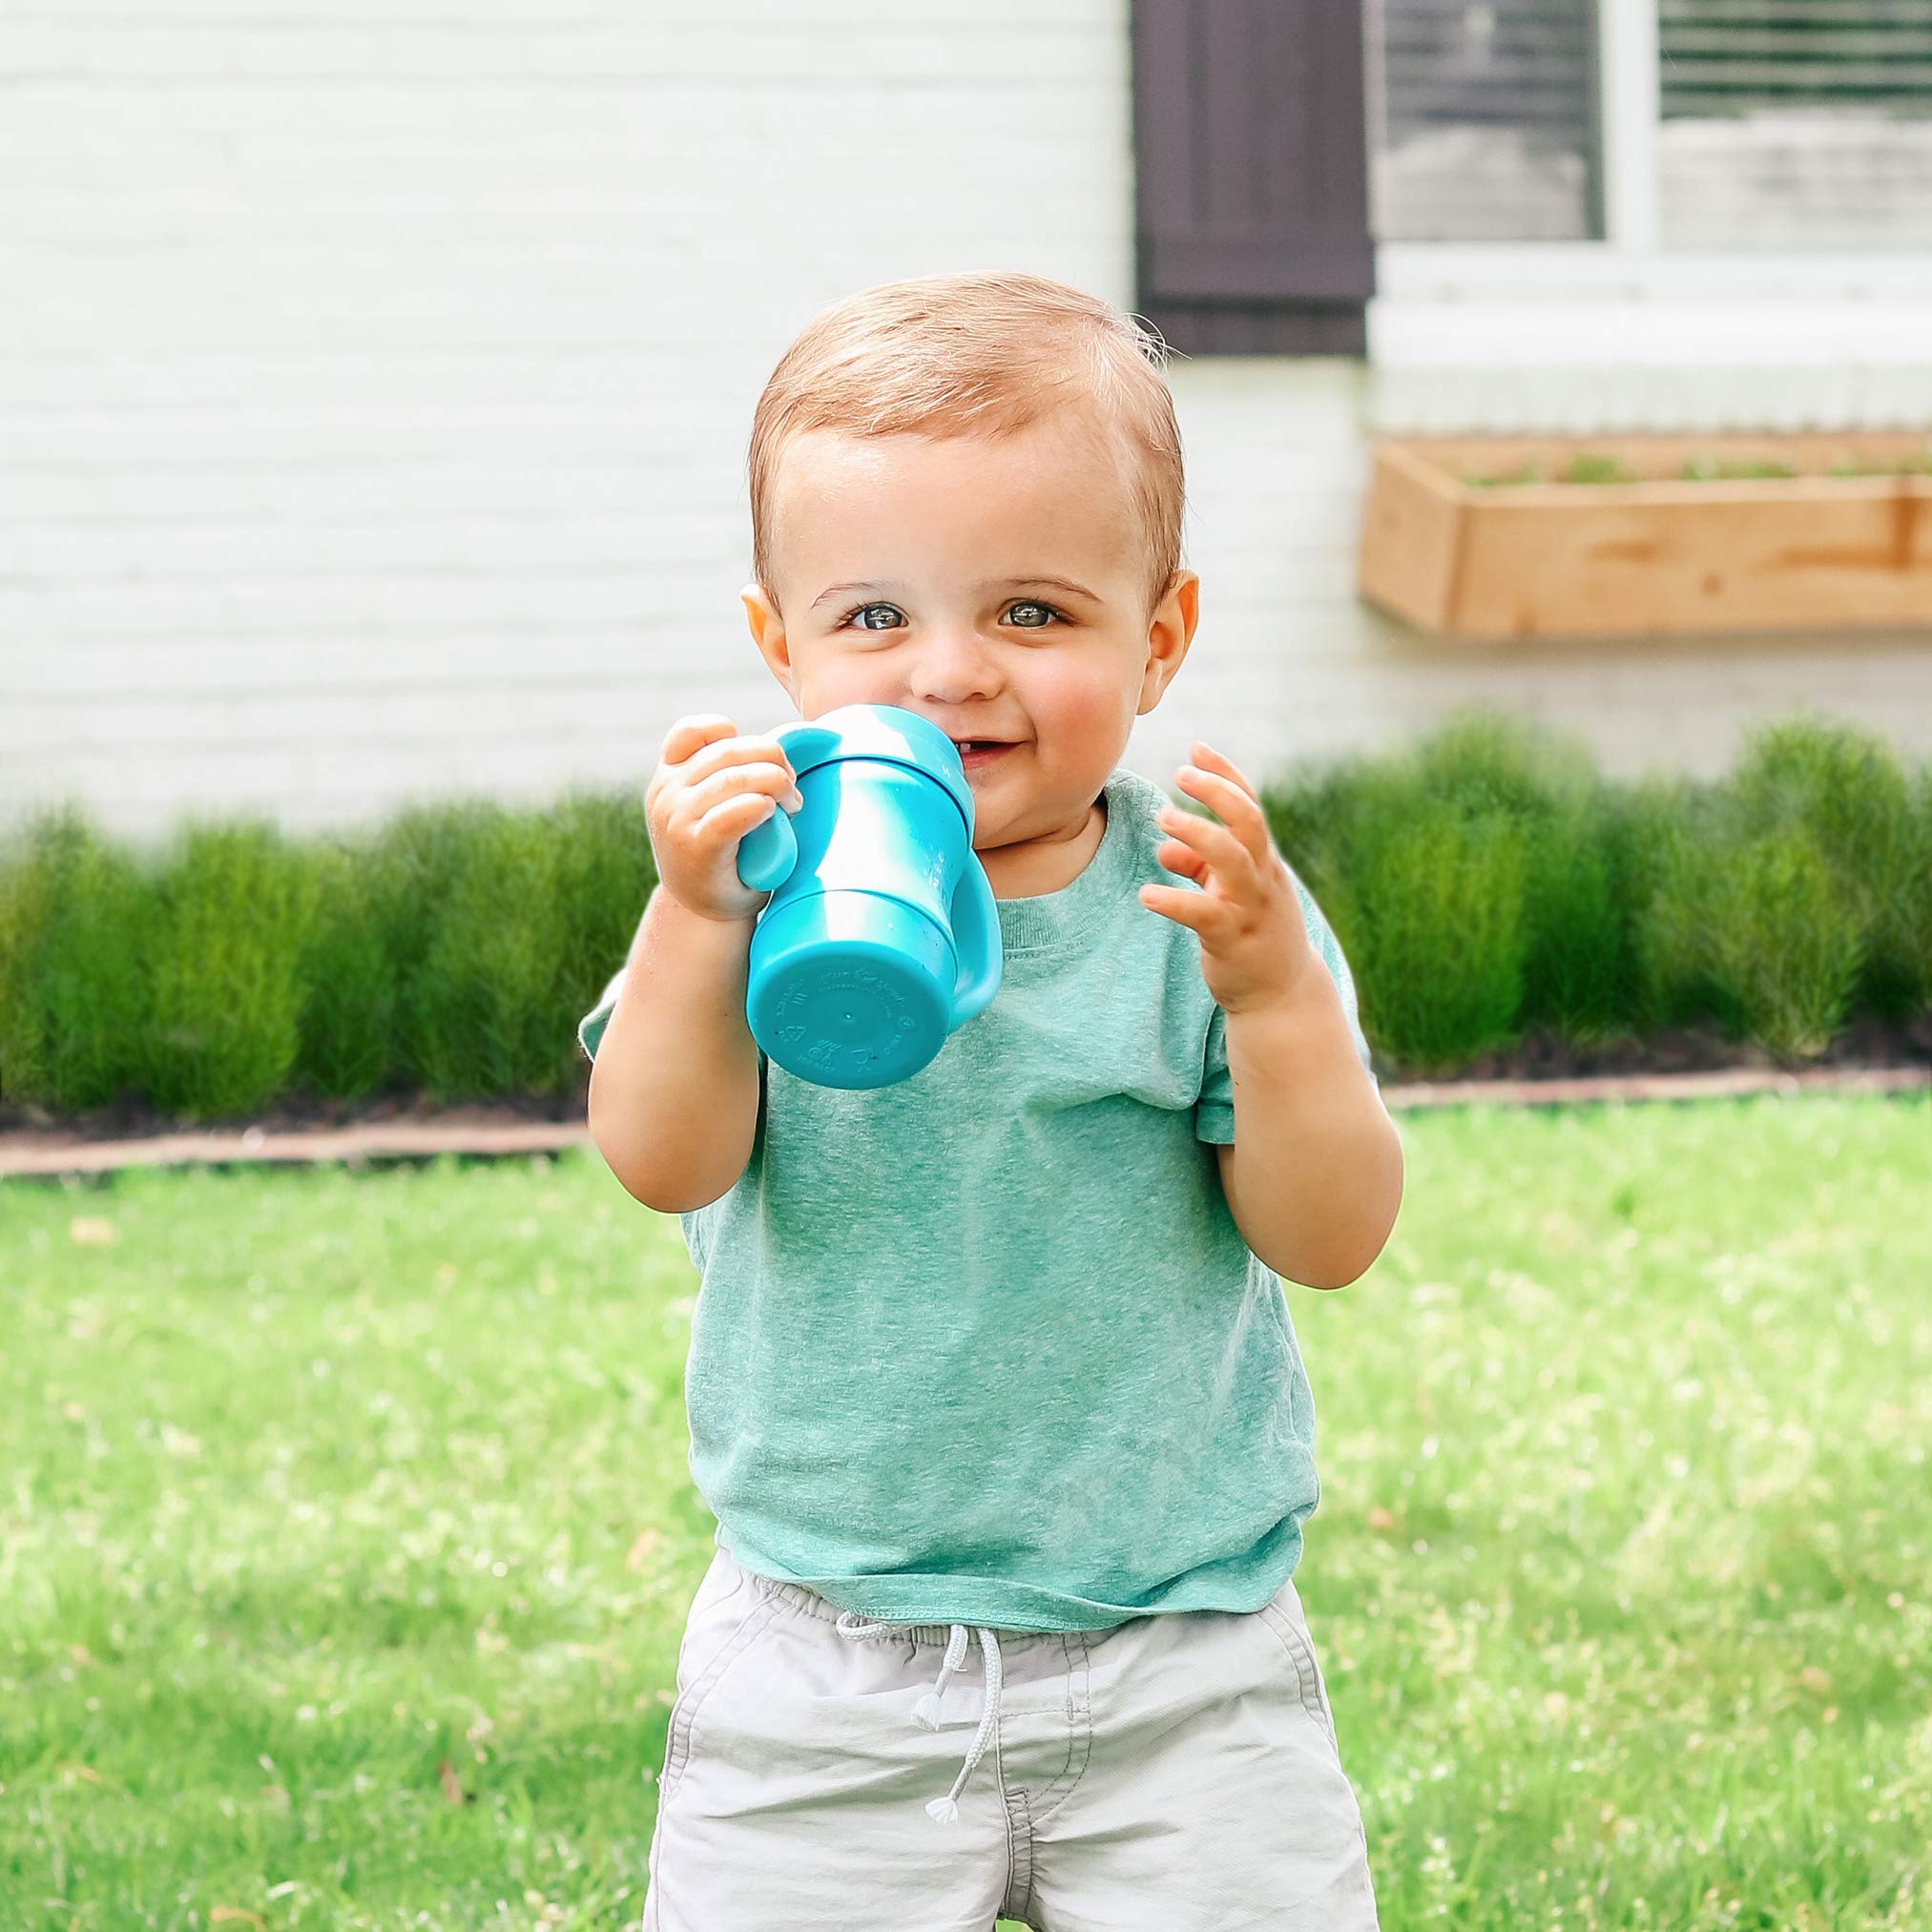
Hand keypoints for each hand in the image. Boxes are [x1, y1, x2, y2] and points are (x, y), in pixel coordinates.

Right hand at [645, 714, 804, 924]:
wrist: (703, 916)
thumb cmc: (722, 858)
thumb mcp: (708, 807)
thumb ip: (723, 776)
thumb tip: (780, 748)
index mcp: (668, 776)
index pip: (693, 731)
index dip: (732, 734)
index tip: (757, 760)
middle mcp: (666, 792)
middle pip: (731, 750)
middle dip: (774, 760)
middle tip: (792, 788)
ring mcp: (677, 818)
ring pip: (737, 777)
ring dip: (778, 784)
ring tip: (792, 805)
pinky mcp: (695, 845)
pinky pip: (736, 812)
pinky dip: (762, 808)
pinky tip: (772, 816)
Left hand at [1139, 741, 1318, 1015]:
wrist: (1281, 995)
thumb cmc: (1253, 936)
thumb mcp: (1228, 895)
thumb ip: (1200, 868)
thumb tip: (1165, 848)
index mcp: (1262, 861)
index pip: (1249, 805)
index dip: (1225, 774)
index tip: (1196, 748)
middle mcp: (1262, 878)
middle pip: (1248, 821)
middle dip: (1216, 792)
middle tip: (1179, 773)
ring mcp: (1251, 908)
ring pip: (1232, 860)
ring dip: (1197, 834)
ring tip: (1163, 818)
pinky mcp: (1233, 941)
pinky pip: (1203, 915)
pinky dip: (1175, 901)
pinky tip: (1147, 895)